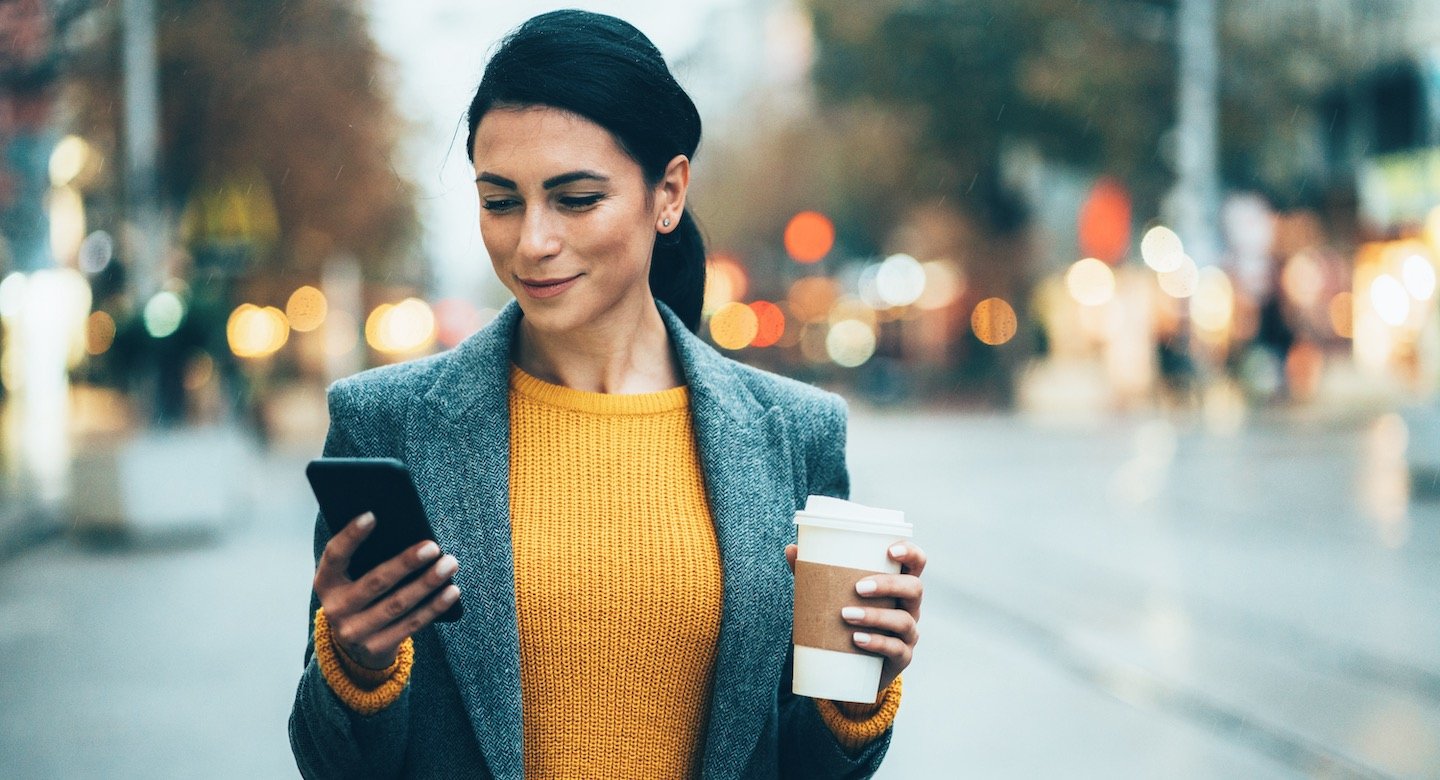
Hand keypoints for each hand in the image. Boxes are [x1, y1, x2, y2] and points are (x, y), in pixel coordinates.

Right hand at [313, 512, 460, 668]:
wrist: (355, 646)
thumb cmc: (362, 595)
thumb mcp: (353, 577)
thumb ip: (368, 557)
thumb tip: (406, 531)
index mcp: (326, 582)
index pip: (335, 555)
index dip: (351, 536)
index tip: (372, 515)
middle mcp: (335, 608)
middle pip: (375, 582)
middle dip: (406, 563)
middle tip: (432, 546)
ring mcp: (354, 631)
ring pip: (397, 604)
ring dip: (427, 583)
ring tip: (449, 565)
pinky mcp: (376, 647)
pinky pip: (411, 624)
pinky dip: (434, 606)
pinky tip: (451, 590)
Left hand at [785, 541, 924, 691]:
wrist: (852, 667)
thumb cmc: (846, 620)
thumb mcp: (834, 596)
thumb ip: (816, 573)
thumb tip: (791, 549)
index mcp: (898, 585)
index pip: (916, 563)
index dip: (910, 552)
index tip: (890, 550)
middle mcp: (910, 607)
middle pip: (915, 589)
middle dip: (888, 585)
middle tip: (858, 587)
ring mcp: (909, 633)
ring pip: (904, 621)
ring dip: (875, 616)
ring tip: (846, 615)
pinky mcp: (902, 657)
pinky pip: (896, 649)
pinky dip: (876, 643)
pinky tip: (857, 639)